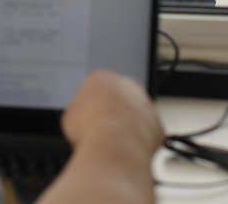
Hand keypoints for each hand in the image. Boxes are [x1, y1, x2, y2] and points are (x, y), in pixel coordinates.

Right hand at [36, 71, 162, 203]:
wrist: (114, 143)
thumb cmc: (91, 128)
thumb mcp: (70, 117)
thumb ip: (78, 114)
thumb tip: (80, 124)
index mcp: (103, 78)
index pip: (96, 91)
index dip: (90, 109)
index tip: (87, 121)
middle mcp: (127, 86)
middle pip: (118, 100)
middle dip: (112, 114)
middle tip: (100, 132)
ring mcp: (145, 103)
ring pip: (135, 116)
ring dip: (127, 128)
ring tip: (112, 145)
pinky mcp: (157, 124)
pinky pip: (147, 134)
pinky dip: (139, 143)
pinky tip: (126, 150)